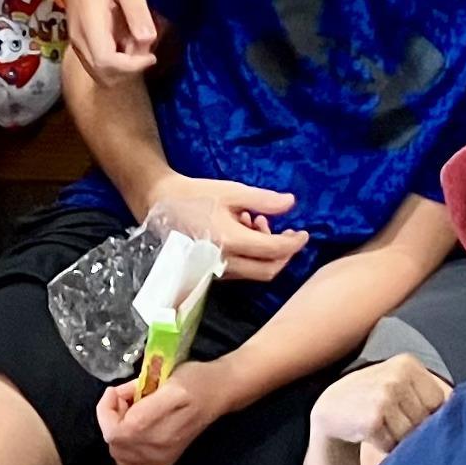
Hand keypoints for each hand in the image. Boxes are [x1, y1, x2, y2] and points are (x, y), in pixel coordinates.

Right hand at [61, 0, 162, 80]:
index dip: (131, 66)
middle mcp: (79, 40)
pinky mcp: (80, 44)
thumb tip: (148, 41)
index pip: (106, 62)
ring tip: (136, 43)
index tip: (151, 55)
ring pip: (100, 74)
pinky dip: (116, 63)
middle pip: (103, 75)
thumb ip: (137, 12)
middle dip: (129, 70)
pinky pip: (98, 65)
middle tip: (146, 50)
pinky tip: (127, 42)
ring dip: (123, 68)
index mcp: (90, 24)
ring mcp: (77, 43)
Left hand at [98, 354, 223, 464]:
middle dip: (111, 417)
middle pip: (114, 444)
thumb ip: (143, 394)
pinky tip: (131, 435)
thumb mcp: (169, 377)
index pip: (116, 431)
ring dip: (116, 432)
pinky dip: (123, 453)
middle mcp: (161, 448)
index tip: (114, 391)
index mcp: (162, 424)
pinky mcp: (164, 463)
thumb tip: (119, 401)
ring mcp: (162, 459)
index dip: (106, 410)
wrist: (220, 393)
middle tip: (126, 398)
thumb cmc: (195, 379)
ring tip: (129, 414)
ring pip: (119, 455)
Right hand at [142, 170, 309, 278]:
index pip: (274, 250)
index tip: (304, 233)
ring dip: (266, 252)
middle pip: (269, 270)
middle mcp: (225, 262)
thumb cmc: (196, 195)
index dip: (294, 243)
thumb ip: (263, 200)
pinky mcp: (211, 271)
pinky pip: (242, 270)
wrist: (161, 204)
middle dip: (284, 253)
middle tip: (286, 231)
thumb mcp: (232, 191)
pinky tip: (244, 231)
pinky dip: (252, 255)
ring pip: (256, 272)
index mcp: (231, 241)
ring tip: (256, 221)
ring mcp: (217, 270)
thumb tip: (291, 203)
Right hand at [310, 352, 451, 460]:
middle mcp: (397, 376)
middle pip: (425, 419)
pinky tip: (371, 434)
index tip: (406, 411)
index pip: (438, 402)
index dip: (425, 414)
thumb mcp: (398, 382)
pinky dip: (385, 446)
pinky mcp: (372, 419)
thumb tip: (464, 412)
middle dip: (412, 427)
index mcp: (407, 363)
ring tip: (382, 426)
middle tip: (390, 420)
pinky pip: (392, 444)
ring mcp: (384, 396)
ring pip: (410, 434)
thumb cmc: (373, 399)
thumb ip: (425, 391)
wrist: (332, 410)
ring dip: (398, 438)